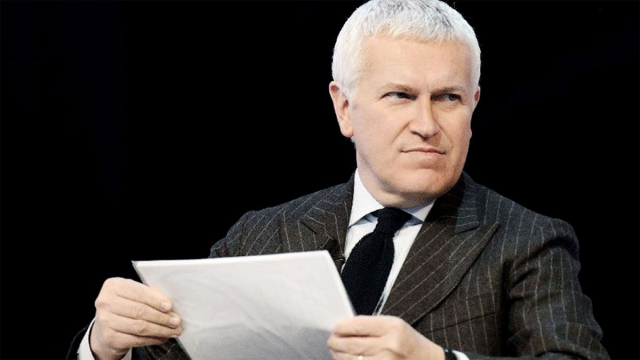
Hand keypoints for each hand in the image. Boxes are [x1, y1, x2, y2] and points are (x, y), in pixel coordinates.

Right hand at [89, 277, 182, 359]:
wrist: (105, 328)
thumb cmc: (123, 307)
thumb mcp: (132, 295)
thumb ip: (148, 295)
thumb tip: (169, 305)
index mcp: (113, 286)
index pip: (138, 292)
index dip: (156, 300)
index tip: (170, 306)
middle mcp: (106, 302)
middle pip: (140, 311)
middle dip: (162, 317)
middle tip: (176, 321)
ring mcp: (106, 321)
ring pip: (140, 326)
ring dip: (160, 329)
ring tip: (173, 330)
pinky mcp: (110, 338)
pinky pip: (136, 339)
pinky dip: (153, 339)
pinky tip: (162, 337)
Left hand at [327, 315, 443, 359]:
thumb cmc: (409, 342)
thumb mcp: (395, 326)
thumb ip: (372, 325)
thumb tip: (343, 328)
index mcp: (392, 327)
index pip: (356, 325)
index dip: (341, 327)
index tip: (335, 328)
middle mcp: (389, 346)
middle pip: (350, 344)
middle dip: (336, 342)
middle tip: (331, 341)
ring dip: (338, 355)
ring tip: (336, 351)